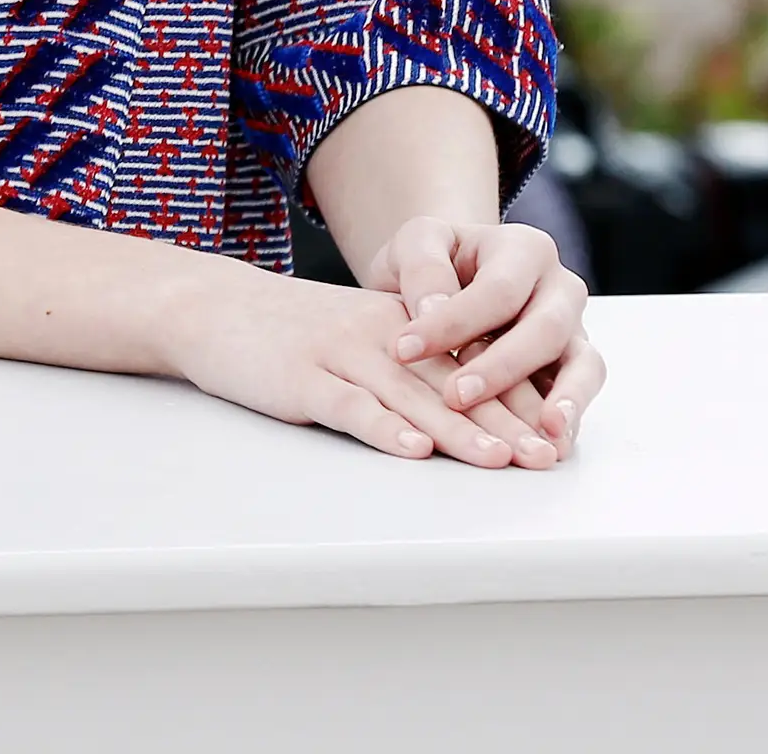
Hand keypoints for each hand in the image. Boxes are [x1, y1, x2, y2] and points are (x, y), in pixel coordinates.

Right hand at [157, 262, 560, 468]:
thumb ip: (406, 364)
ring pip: (411, 395)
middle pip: (453, 382)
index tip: (553, 433)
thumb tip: (466, 408)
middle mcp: (378, 335)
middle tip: (545, 456)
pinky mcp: (301, 378)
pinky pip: (349, 405)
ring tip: (500, 459)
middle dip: (505, 421)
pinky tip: (413, 449)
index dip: (514, 400)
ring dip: (459, 430)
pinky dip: (383, 428)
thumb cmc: (289, 333)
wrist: (213, 307)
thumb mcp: (358, 335)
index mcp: (399, 324)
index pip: (469, 363)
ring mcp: (339, 354)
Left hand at [371, 215, 599, 457]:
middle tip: (455, 396)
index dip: (452, 323)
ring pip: (582, 362)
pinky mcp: (573, 368)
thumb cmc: (433, 263)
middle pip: (545, 328)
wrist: (451, 279)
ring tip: (545, 430)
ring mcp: (573, 330)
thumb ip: (422, 269)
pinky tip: (552, 442)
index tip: (404, 351)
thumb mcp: (415, 244)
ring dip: (564, 398)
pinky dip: (571, 417)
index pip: (496, 290)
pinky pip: (582, 393)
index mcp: (523, 249)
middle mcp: (559, 287)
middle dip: (501, 367)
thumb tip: (433, 309)